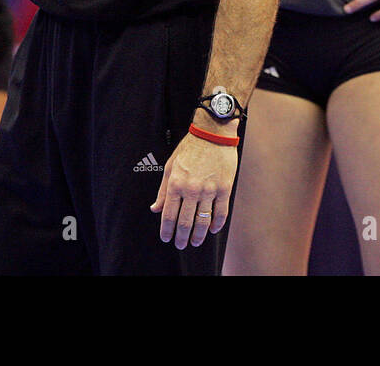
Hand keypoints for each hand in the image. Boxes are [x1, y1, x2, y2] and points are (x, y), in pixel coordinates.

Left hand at [150, 124, 237, 248]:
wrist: (213, 134)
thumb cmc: (190, 149)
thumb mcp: (170, 167)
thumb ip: (163, 191)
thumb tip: (155, 209)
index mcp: (176, 184)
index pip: (169, 215)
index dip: (167, 230)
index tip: (166, 238)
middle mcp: (192, 189)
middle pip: (185, 222)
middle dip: (181, 237)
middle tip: (181, 245)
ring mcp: (209, 190)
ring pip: (203, 221)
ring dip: (199, 236)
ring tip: (195, 242)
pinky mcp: (224, 188)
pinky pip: (221, 212)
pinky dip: (217, 224)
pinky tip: (213, 230)